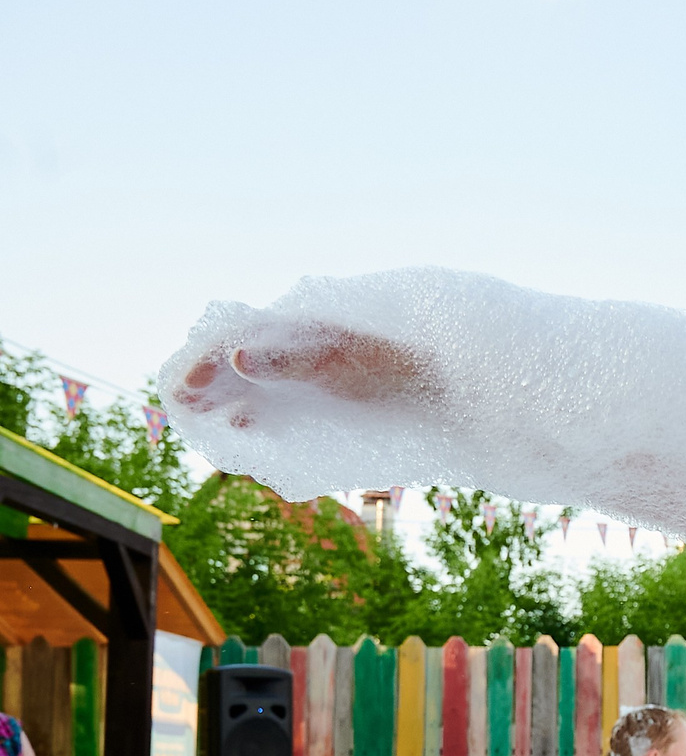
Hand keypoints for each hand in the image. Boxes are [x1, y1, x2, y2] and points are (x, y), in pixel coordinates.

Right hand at [171, 320, 434, 429]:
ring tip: (202, 417)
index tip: (190, 387)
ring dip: (225, 399)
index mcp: (292, 327)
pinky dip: (257, 414)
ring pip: (251, 385)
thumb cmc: (386, 365)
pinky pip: (277, 404)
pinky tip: (246, 428)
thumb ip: (286, 361)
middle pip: (235, 362)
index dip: (206, 360)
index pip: (234, 337)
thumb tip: (237, 358)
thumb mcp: (334, 362)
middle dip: (206, 382)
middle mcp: (292, 347)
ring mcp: (305, 373)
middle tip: (182, 406)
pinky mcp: (319, 396)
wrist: (432, 384)